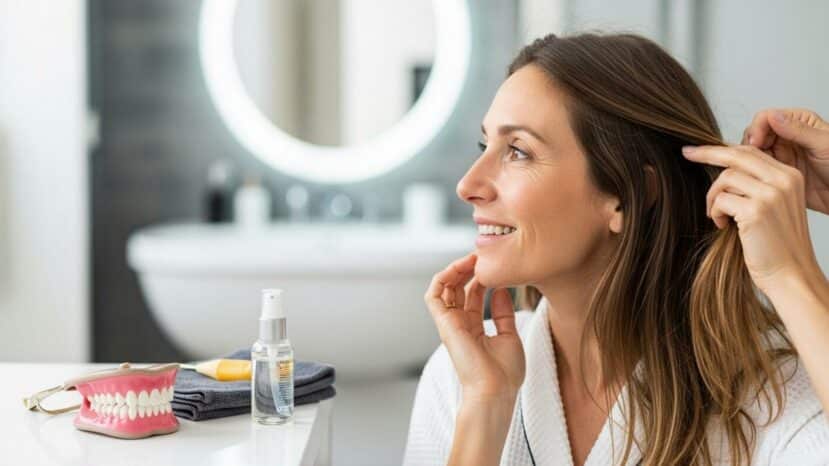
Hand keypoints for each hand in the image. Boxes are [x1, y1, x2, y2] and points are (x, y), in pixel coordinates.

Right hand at [424, 253, 524, 400]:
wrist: (495, 391)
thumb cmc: (504, 373)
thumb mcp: (509, 336)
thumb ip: (504, 313)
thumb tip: (502, 290)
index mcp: (474, 327)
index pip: (473, 294)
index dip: (482, 276)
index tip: (496, 263)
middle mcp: (460, 323)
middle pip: (458, 287)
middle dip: (469, 268)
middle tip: (483, 254)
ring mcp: (450, 323)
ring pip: (444, 287)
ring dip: (456, 268)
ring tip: (473, 257)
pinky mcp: (444, 323)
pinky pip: (434, 295)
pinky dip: (443, 277)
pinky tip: (460, 267)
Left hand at [681, 144, 822, 293]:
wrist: (791, 275)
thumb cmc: (776, 244)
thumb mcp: (773, 206)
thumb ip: (757, 184)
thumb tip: (725, 167)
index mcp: (791, 176)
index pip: (751, 151)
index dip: (721, 149)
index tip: (697, 150)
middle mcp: (784, 180)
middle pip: (737, 155)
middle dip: (707, 153)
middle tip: (687, 154)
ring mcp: (771, 194)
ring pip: (726, 177)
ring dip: (713, 196)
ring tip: (718, 216)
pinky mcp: (757, 211)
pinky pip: (722, 199)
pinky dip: (715, 212)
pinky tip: (723, 226)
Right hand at [742, 108, 828, 213]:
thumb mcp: (823, 144)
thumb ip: (798, 130)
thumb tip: (774, 116)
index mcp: (798, 122)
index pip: (766, 118)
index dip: (756, 129)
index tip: (755, 143)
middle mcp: (786, 136)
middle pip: (755, 134)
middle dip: (749, 145)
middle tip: (749, 159)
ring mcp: (780, 154)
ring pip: (752, 152)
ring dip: (748, 160)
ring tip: (751, 170)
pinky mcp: (776, 171)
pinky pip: (756, 169)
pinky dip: (751, 172)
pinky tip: (755, 178)